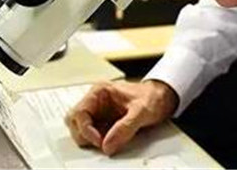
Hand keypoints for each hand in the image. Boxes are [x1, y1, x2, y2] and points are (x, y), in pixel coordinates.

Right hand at [64, 80, 178, 154]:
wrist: (163, 98)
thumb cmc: (152, 97)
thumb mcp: (142, 111)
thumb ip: (125, 128)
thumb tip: (108, 144)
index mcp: (100, 91)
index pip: (79, 112)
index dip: (86, 129)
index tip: (99, 141)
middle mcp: (96, 101)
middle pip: (74, 120)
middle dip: (83, 134)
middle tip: (99, 143)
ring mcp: (98, 111)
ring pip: (79, 128)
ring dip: (88, 138)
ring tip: (106, 142)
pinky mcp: (103, 121)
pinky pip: (92, 133)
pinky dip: (97, 141)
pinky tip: (110, 142)